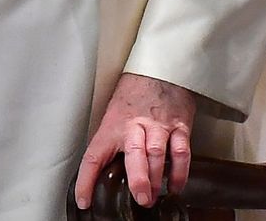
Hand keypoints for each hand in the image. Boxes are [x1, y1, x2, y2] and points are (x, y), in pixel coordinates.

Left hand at [75, 73, 195, 210]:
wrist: (159, 66)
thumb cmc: (134, 92)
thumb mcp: (114, 113)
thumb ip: (113, 140)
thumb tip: (104, 169)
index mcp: (113, 125)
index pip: (94, 156)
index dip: (86, 180)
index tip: (84, 200)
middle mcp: (135, 126)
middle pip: (135, 155)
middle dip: (138, 179)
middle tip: (140, 198)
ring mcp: (159, 126)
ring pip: (158, 154)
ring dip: (156, 178)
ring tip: (153, 196)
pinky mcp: (179, 125)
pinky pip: (181, 152)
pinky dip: (180, 172)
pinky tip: (175, 185)